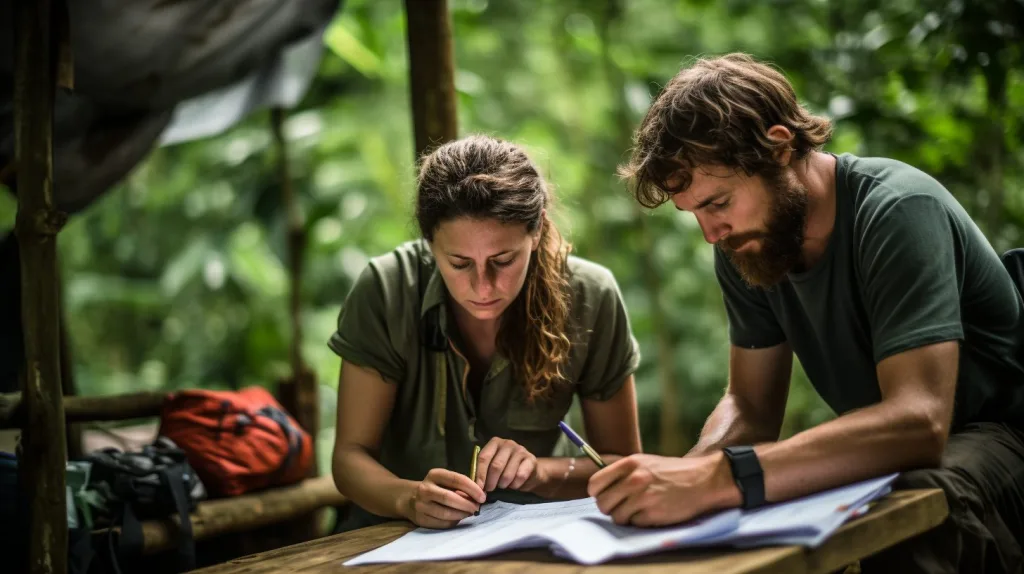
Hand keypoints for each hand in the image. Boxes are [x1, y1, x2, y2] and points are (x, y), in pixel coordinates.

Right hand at [400, 468, 485, 528]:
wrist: (411, 498)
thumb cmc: (436, 488)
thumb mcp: (445, 481)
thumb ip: (460, 486)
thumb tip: (479, 496)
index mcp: (434, 475)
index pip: (456, 479)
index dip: (472, 488)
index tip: (482, 496)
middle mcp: (425, 489)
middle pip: (449, 497)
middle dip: (467, 504)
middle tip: (477, 507)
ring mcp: (421, 505)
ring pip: (445, 513)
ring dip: (461, 514)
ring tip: (470, 513)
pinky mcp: (420, 519)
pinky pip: (441, 523)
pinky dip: (454, 522)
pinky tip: (459, 518)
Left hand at [474, 437, 543, 491]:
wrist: (529, 472)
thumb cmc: (506, 470)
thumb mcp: (492, 468)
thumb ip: (483, 472)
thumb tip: (474, 486)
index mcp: (495, 443)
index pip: (484, 457)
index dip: (480, 474)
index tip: (478, 487)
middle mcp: (507, 443)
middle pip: (496, 465)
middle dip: (491, 481)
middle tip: (490, 490)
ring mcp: (520, 450)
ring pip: (507, 473)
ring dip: (503, 484)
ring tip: (503, 486)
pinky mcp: (531, 459)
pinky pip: (520, 476)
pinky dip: (515, 485)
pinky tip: (514, 485)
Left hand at [586, 452, 739, 526]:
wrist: (702, 479)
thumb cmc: (671, 472)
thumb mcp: (644, 462)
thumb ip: (622, 473)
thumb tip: (599, 489)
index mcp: (629, 464)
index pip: (595, 484)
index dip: (597, 493)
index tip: (605, 495)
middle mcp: (634, 480)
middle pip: (603, 503)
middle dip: (610, 508)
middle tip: (622, 506)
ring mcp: (643, 497)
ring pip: (616, 517)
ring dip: (625, 517)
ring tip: (639, 509)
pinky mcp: (653, 514)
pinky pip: (634, 524)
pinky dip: (640, 521)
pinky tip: (652, 512)